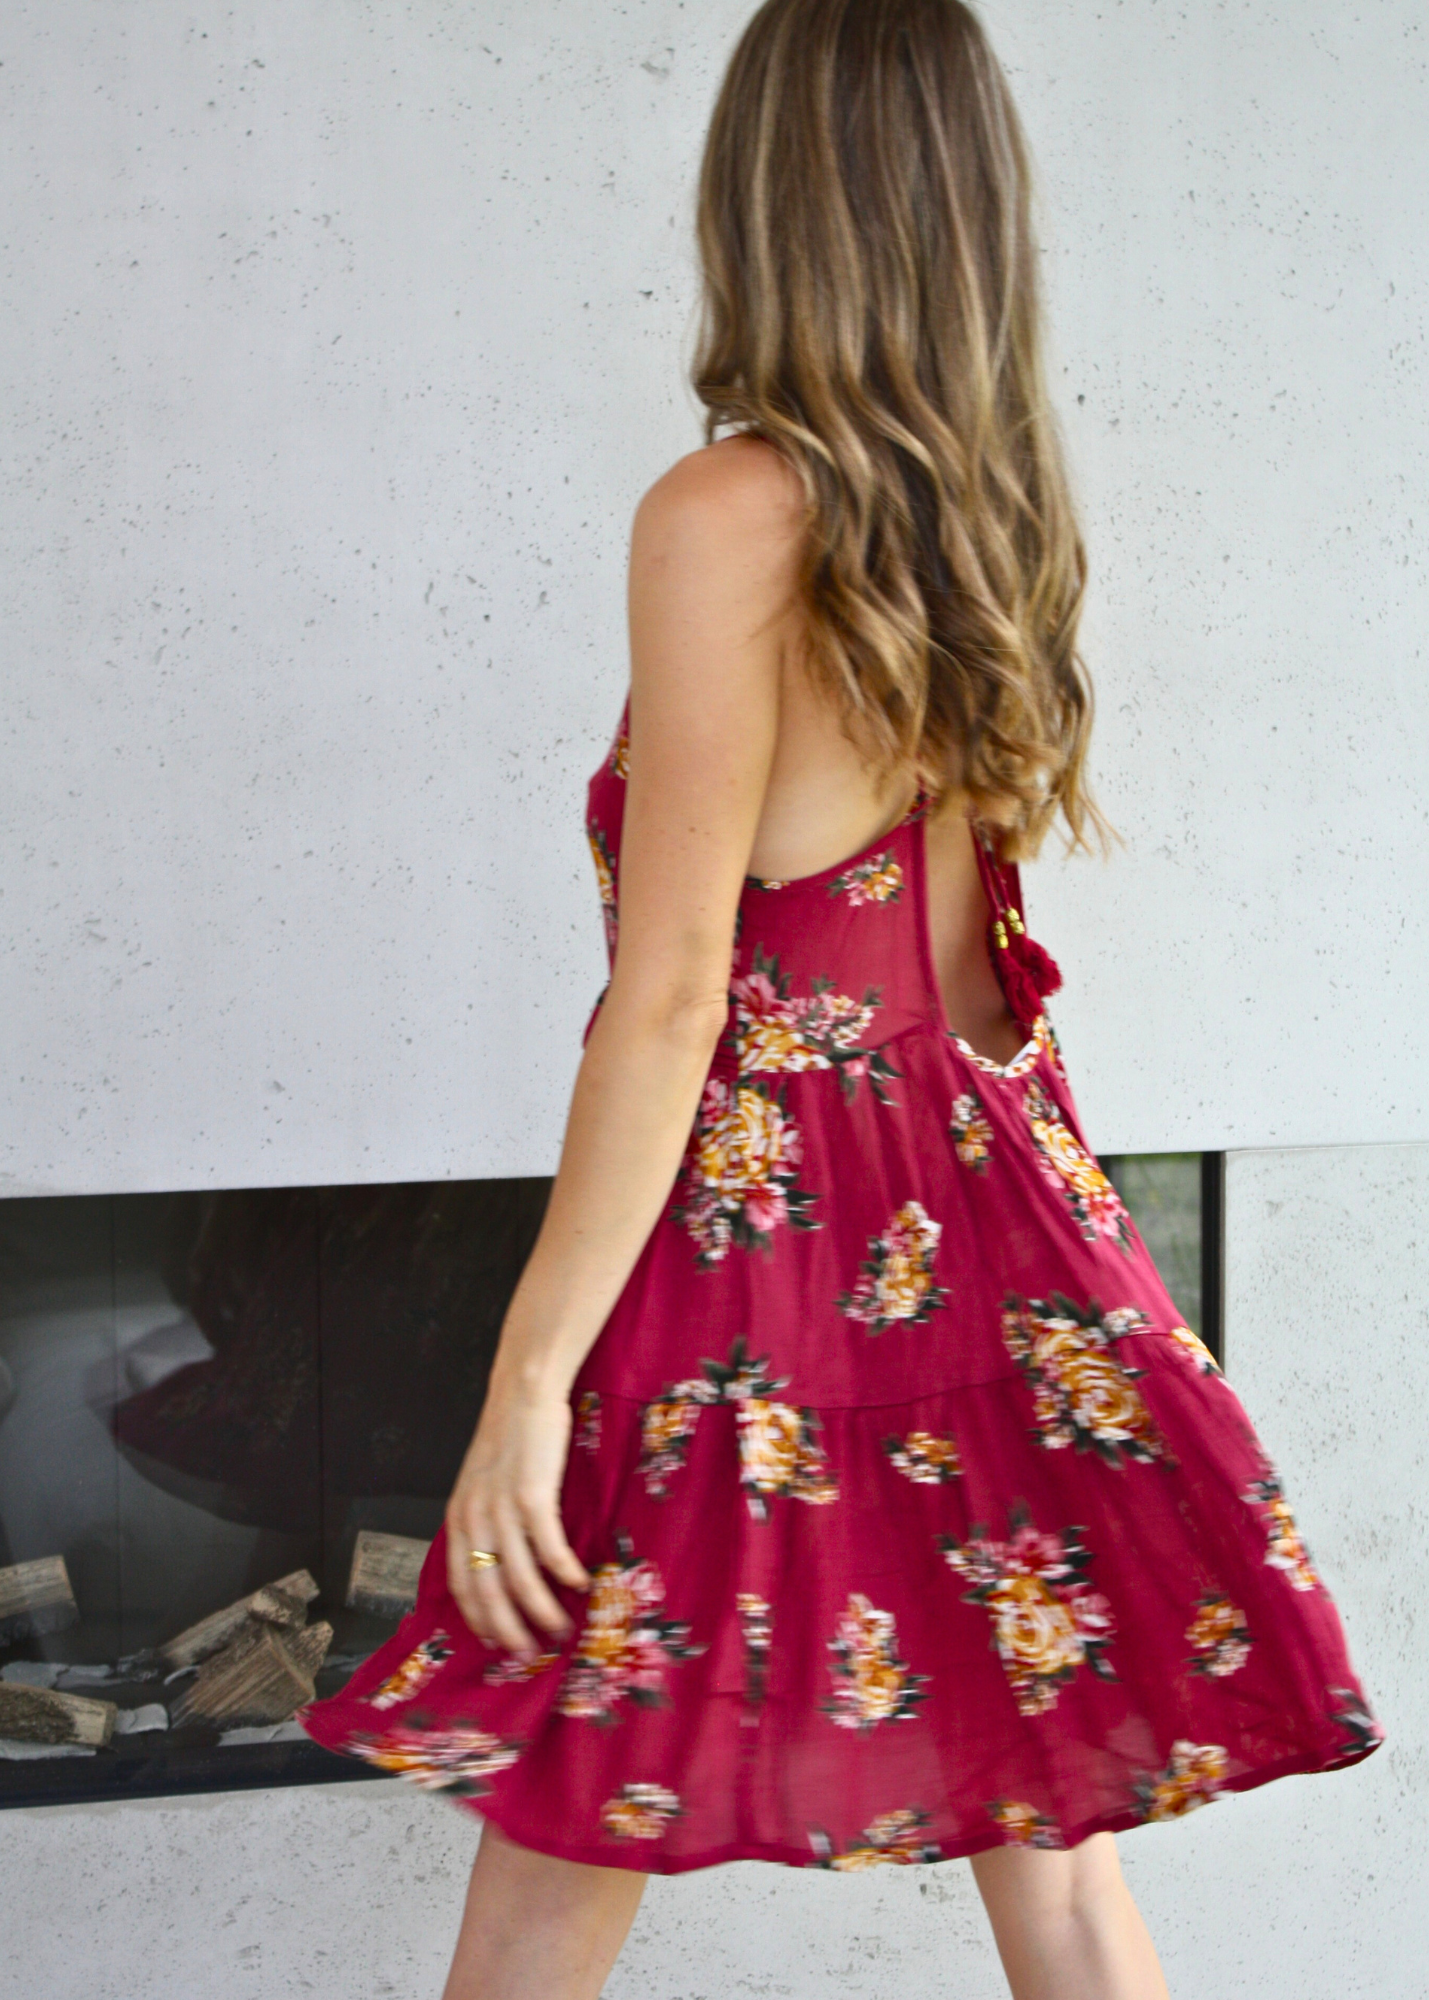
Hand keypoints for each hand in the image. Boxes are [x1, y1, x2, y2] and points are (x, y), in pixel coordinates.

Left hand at [444, 1379, 590, 1653]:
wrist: (523, 1393)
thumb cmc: (508, 1437)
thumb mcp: (481, 1483)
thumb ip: (483, 1520)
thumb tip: (500, 1562)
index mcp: (458, 1518)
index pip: (462, 1585)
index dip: (479, 1619)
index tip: (497, 1643)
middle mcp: (473, 1519)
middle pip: (488, 1591)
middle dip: (509, 1629)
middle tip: (530, 1653)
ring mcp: (501, 1509)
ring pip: (519, 1579)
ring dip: (542, 1610)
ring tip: (561, 1627)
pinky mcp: (532, 1497)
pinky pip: (549, 1549)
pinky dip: (565, 1573)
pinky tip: (580, 1584)